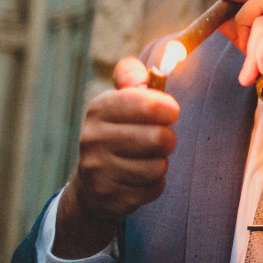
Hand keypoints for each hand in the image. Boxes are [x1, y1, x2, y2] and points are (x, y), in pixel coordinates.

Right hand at [54, 57, 178, 258]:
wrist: (92, 184)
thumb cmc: (119, 131)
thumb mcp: (120, 99)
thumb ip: (133, 76)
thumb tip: (154, 63)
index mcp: (99, 109)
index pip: (147, 102)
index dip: (167, 107)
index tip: (171, 111)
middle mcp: (92, 139)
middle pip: (159, 138)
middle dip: (167, 139)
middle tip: (160, 139)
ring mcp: (98, 171)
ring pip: (158, 166)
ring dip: (160, 163)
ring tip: (146, 159)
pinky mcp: (109, 198)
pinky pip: (153, 188)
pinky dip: (154, 184)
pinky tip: (139, 179)